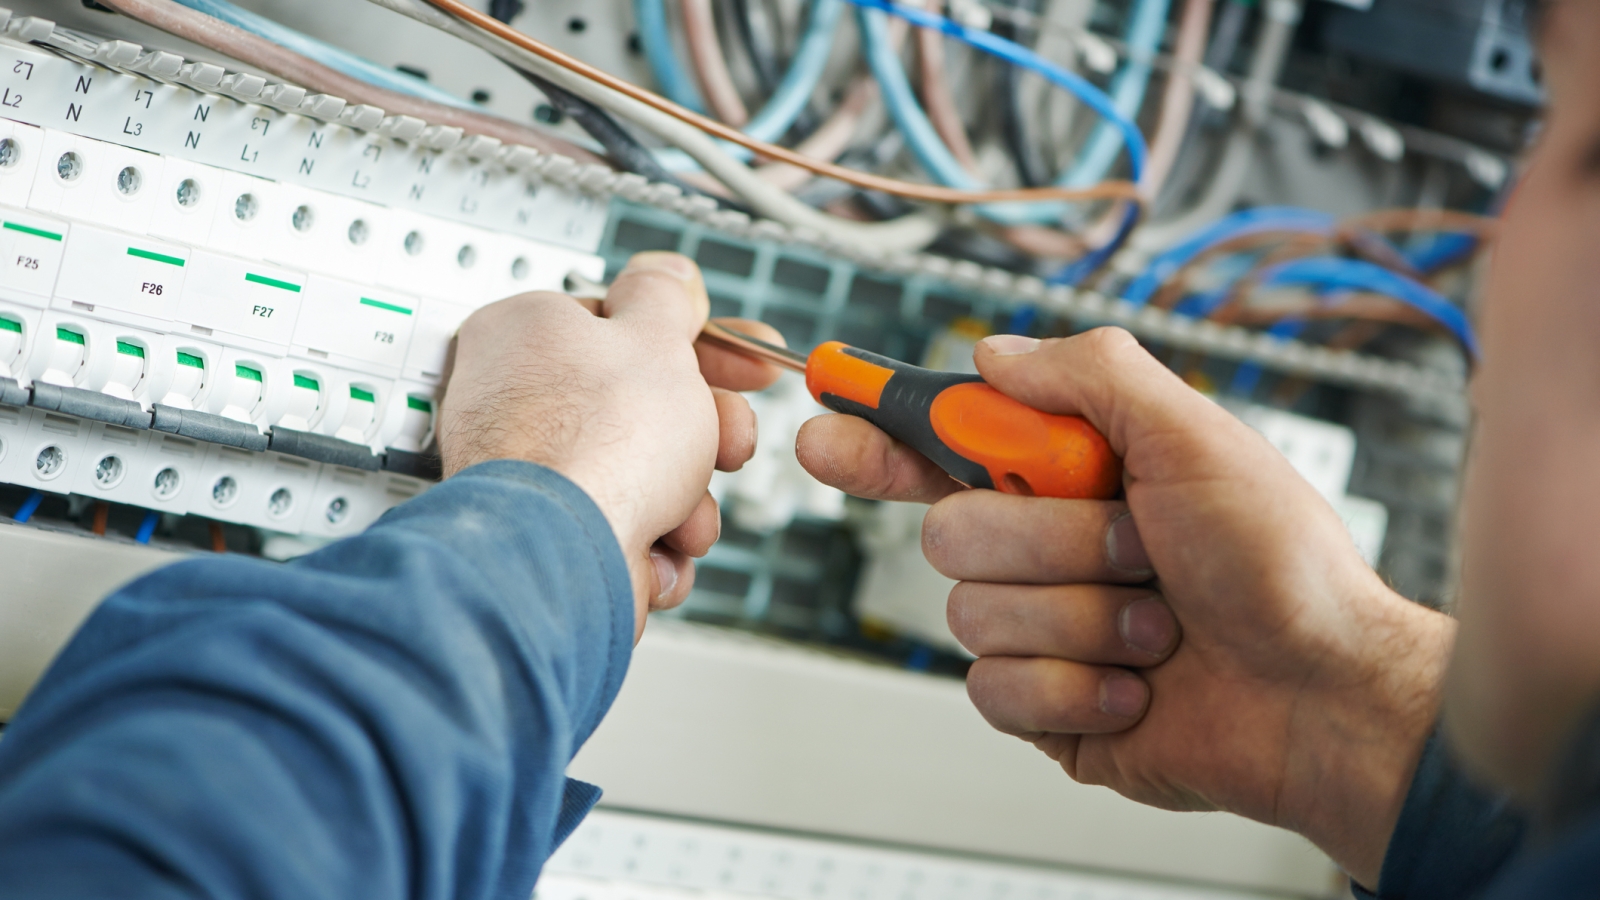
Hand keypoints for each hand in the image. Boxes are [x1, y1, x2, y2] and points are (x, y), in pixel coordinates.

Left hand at [438, 252, 782, 637]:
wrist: (562, 558)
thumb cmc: (595, 444)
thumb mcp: (654, 339)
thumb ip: (666, 298)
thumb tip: (667, 272)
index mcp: (529, 332)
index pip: (627, 326)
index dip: (701, 347)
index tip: (746, 367)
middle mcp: (516, 400)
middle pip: (641, 407)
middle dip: (704, 437)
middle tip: (731, 443)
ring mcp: (529, 475)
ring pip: (639, 476)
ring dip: (686, 501)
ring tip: (686, 517)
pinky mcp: (546, 536)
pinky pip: (620, 530)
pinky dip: (652, 546)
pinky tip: (656, 553)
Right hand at [795, 328, 1452, 885]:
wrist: (1323, 694)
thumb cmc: (1282, 565)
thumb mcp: (1195, 433)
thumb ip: (1088, 375)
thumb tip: (993, 354)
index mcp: (1072, 474)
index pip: (944, 443)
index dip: (879, 431)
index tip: (825, 419)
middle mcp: (1047, 546)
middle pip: (949, 529)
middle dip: (1051, 541)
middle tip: (1137, 546)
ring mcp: (1042, 629)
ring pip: (971, 613)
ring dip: (1081, 617)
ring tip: (1156, 625)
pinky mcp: (1042, 705)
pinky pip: (993, 689)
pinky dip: (1076, 685)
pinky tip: (1137, 684)